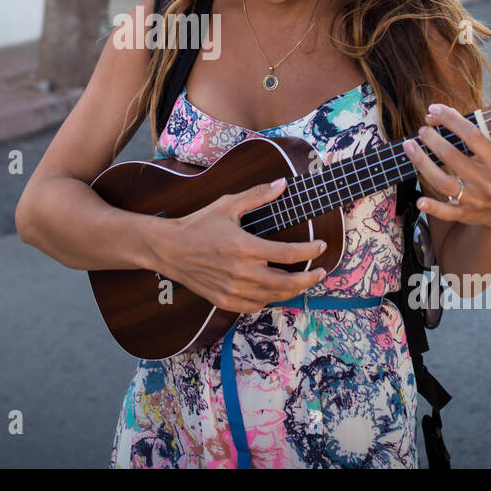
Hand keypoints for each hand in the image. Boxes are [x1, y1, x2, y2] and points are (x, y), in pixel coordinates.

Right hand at [150, 178, 326, 313]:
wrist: (168, 249)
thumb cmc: (198, 225)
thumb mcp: (228, 205)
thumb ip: (257, 195)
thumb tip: (283, 184)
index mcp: (245, 247)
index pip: (288, 254)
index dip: (310, 251)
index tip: (322, 246)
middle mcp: (241, 272)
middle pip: (287, 282)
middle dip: (310, 279)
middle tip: (321, 272)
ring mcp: (233, 290)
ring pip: (274, 297)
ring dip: (293, 290)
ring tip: (303, 282)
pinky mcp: (225, 300)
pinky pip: (256, 306)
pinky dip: (269, 299)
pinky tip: (274, 290)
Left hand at [402, 103, 490, 240]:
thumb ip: (469, 136)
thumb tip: (437, 114)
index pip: (472, 135)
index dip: (451, 120)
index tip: (434, 109)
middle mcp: (486, 180)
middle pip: (452, 157)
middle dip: (432, 140)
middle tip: (422, 130)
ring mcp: (475, 199)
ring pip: (443, 182)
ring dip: (422, 163)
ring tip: (409, 146)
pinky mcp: (465, 214)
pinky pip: (447, 212)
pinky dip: (433, 207)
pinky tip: (420, 200)